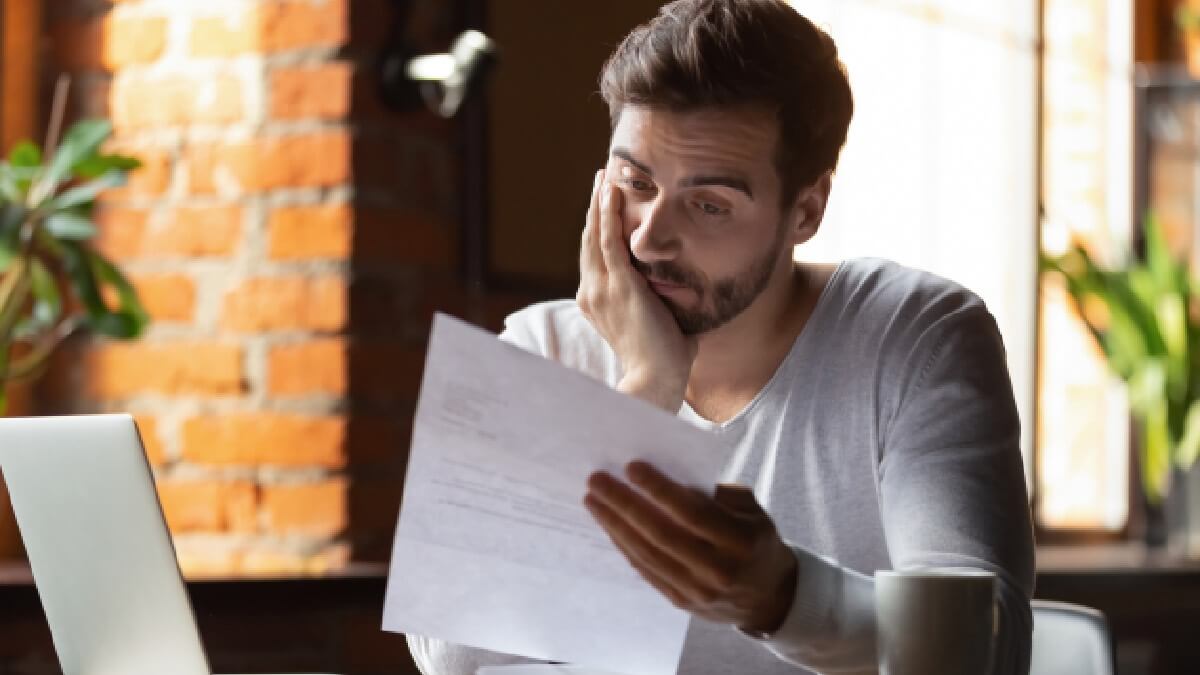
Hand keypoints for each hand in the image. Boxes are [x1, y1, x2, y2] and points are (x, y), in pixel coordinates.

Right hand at [576, 169, 696, 411]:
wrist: (656, 381)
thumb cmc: (664, 360)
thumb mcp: (659, 323)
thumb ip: (665, 304)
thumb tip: (687, 291)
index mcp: (597, 303)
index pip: (594, 257)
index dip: (597, 229)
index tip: (604, 206)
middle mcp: (592, 292)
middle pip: (589, 240)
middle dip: (595, 208)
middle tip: (600, 179)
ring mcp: (602, 288)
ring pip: (595, 234)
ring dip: (599, 202)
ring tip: (603, 176)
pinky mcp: (619, 285)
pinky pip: (609, 240)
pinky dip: (608, 213)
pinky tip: (610, 191)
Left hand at [584, 461, 798, 633]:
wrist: (769, 596)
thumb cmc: (755, 540)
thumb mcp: (752, 510)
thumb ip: (717, 493)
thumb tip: (668, 474)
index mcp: (741, 541)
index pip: (692, 513)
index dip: (660, 490)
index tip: (631, 466)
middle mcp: (719, 570)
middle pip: (662, 533)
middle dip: (624, 504)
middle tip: (597, 480)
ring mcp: (698, 591)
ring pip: (647, 554)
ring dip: (615, 525)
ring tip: (594, 500)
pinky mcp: (681, 602)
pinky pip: (646, 570)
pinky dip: (624, 546)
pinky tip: (609, 525)